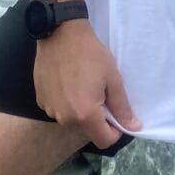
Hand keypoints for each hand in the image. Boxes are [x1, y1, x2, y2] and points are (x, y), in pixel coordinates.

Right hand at [33, 20, 140, 149]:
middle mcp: (64, 118)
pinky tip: (68, 81)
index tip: (117, 115)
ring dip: (80, 108)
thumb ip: (122, 107)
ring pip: (72, 118)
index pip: (103, 141)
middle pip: (87, 128)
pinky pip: (59, 108)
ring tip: (83, 83)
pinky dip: (66, 100)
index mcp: (85, 114)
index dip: (115, 132)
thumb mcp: (113, 79)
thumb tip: (134, 127)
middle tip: (100, 90)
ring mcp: (50, 110)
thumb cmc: (91, 55)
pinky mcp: (41, 100)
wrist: (60, 34)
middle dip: (97, 116)